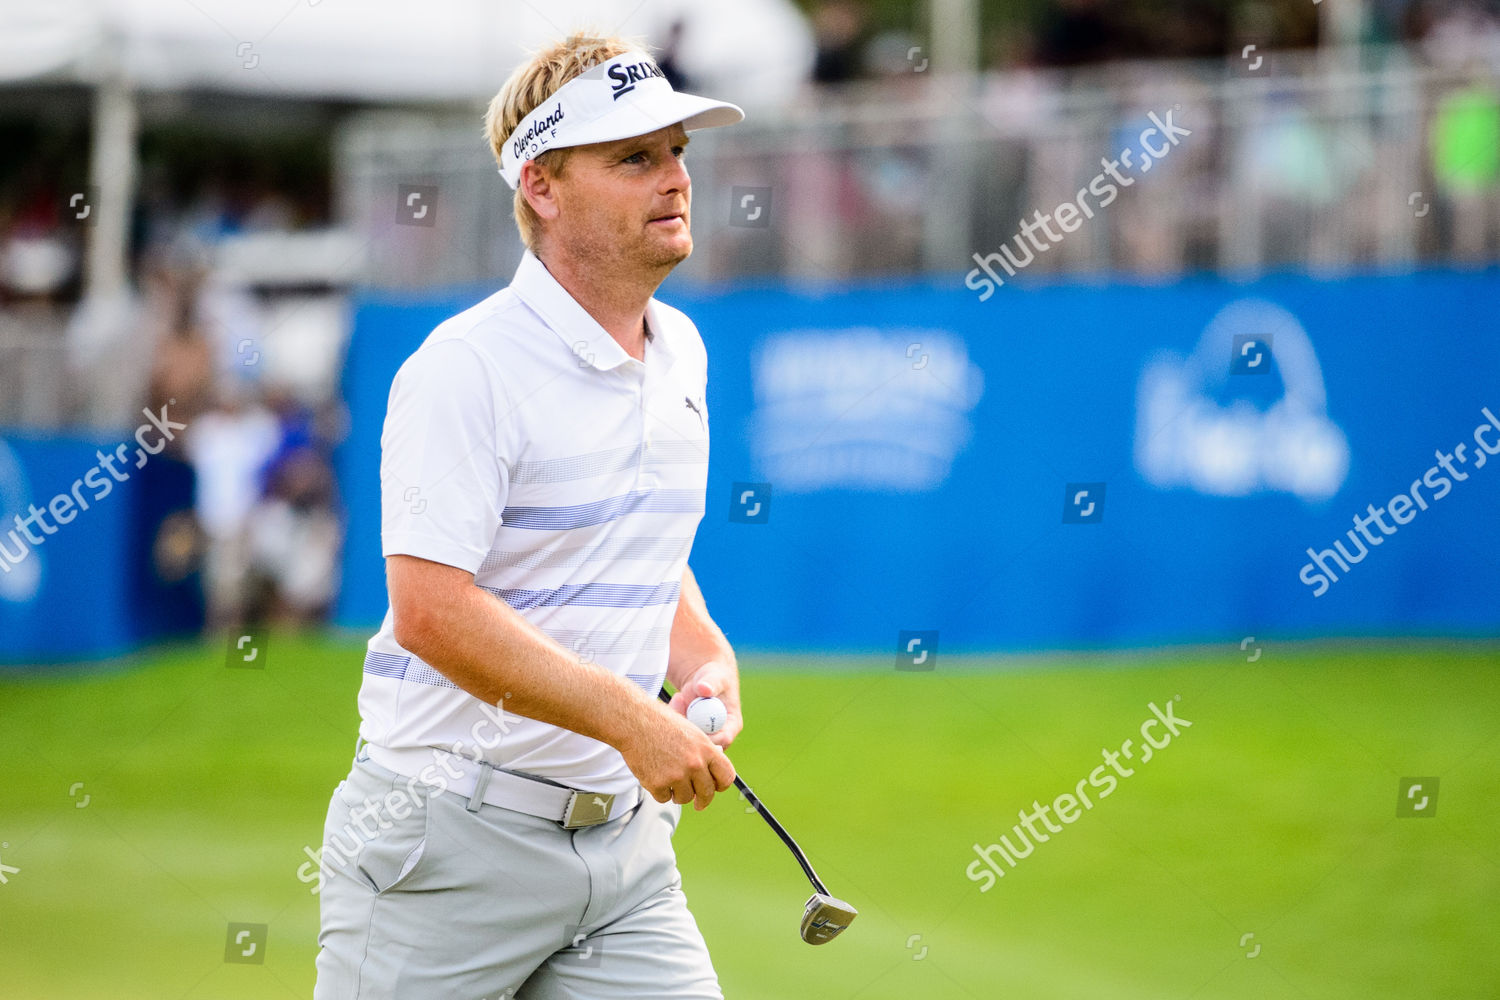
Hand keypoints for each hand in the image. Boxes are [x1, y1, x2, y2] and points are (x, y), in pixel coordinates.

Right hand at [620, 701, 735, 810]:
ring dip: (678, 794)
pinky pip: (664, 798)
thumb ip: (705, 751)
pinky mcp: (658, 784)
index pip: (726, 776)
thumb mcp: (691, 731)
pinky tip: (654, 775)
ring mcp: (676, 775)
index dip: (721, 785)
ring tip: (669, 779)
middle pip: (707, 793)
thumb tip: (715, 768)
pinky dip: (660, 791)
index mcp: (706, 749)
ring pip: (685, 799)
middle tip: (698, 803)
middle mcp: (695, 764)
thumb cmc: (661, 723)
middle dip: (702, 800)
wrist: (635, 722)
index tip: (715, 789)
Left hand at [668, 660, 742, 747]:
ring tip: (680, 696)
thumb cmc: (715, 676)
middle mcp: (719, 735)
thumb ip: (711, 683)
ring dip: (679, 718)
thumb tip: (704, 689)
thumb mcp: (716, 677)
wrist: (703, 679)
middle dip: (688, 726)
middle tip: (679, 701)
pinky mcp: (689, 734)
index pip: (723, 740)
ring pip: (688, 739)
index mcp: (732, 726)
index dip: (708, 736)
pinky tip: (677, 701)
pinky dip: (673, 716)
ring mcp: (703, 736)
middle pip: (703, 744)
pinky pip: (678, 731)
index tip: (692, 722)